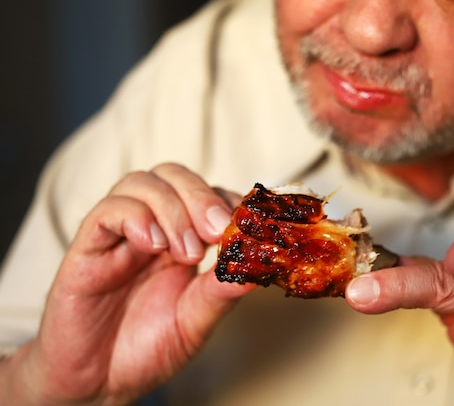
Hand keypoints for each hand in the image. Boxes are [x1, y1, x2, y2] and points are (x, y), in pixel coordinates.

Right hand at [1, 163, 253, 405]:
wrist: (100, 384)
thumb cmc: (146, 350)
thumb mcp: (196, 321)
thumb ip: (222, 290)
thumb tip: (259, 267)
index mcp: (182, 239)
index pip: (206, 194)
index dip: (227, 200)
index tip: (244, 224)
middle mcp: (152, 228)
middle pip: (173, 176)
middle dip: (201, 196)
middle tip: (217, 231)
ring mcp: (119, 235)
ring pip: (141, 183)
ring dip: (172, 210)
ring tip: (185, 253)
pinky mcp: (87, 248)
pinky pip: (107, 211)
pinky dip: (135, 217)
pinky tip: (152, 245)